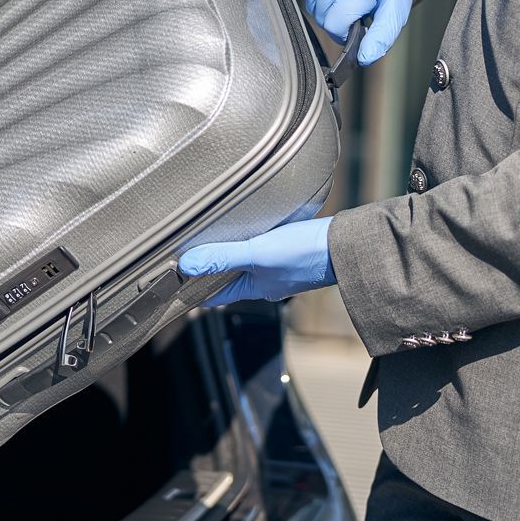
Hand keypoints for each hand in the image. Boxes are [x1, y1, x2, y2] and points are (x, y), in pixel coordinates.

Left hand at [178, 216, 335, 305]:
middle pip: (228, 276)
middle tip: (188, 251)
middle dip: (210, 266)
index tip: (173, 279)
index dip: (193, 287)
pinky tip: (247, 226)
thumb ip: (223, 257)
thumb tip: (187, 264)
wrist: (345, 245)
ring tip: (210, 236)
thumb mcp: (257, 254)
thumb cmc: (305, 255)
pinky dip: (250, 239)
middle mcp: (265, 280)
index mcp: (254, 288)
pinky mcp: (291, 250)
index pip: (214, 294)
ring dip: (230, 251)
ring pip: (246, 261)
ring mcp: (279, 266)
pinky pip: (262, 247)